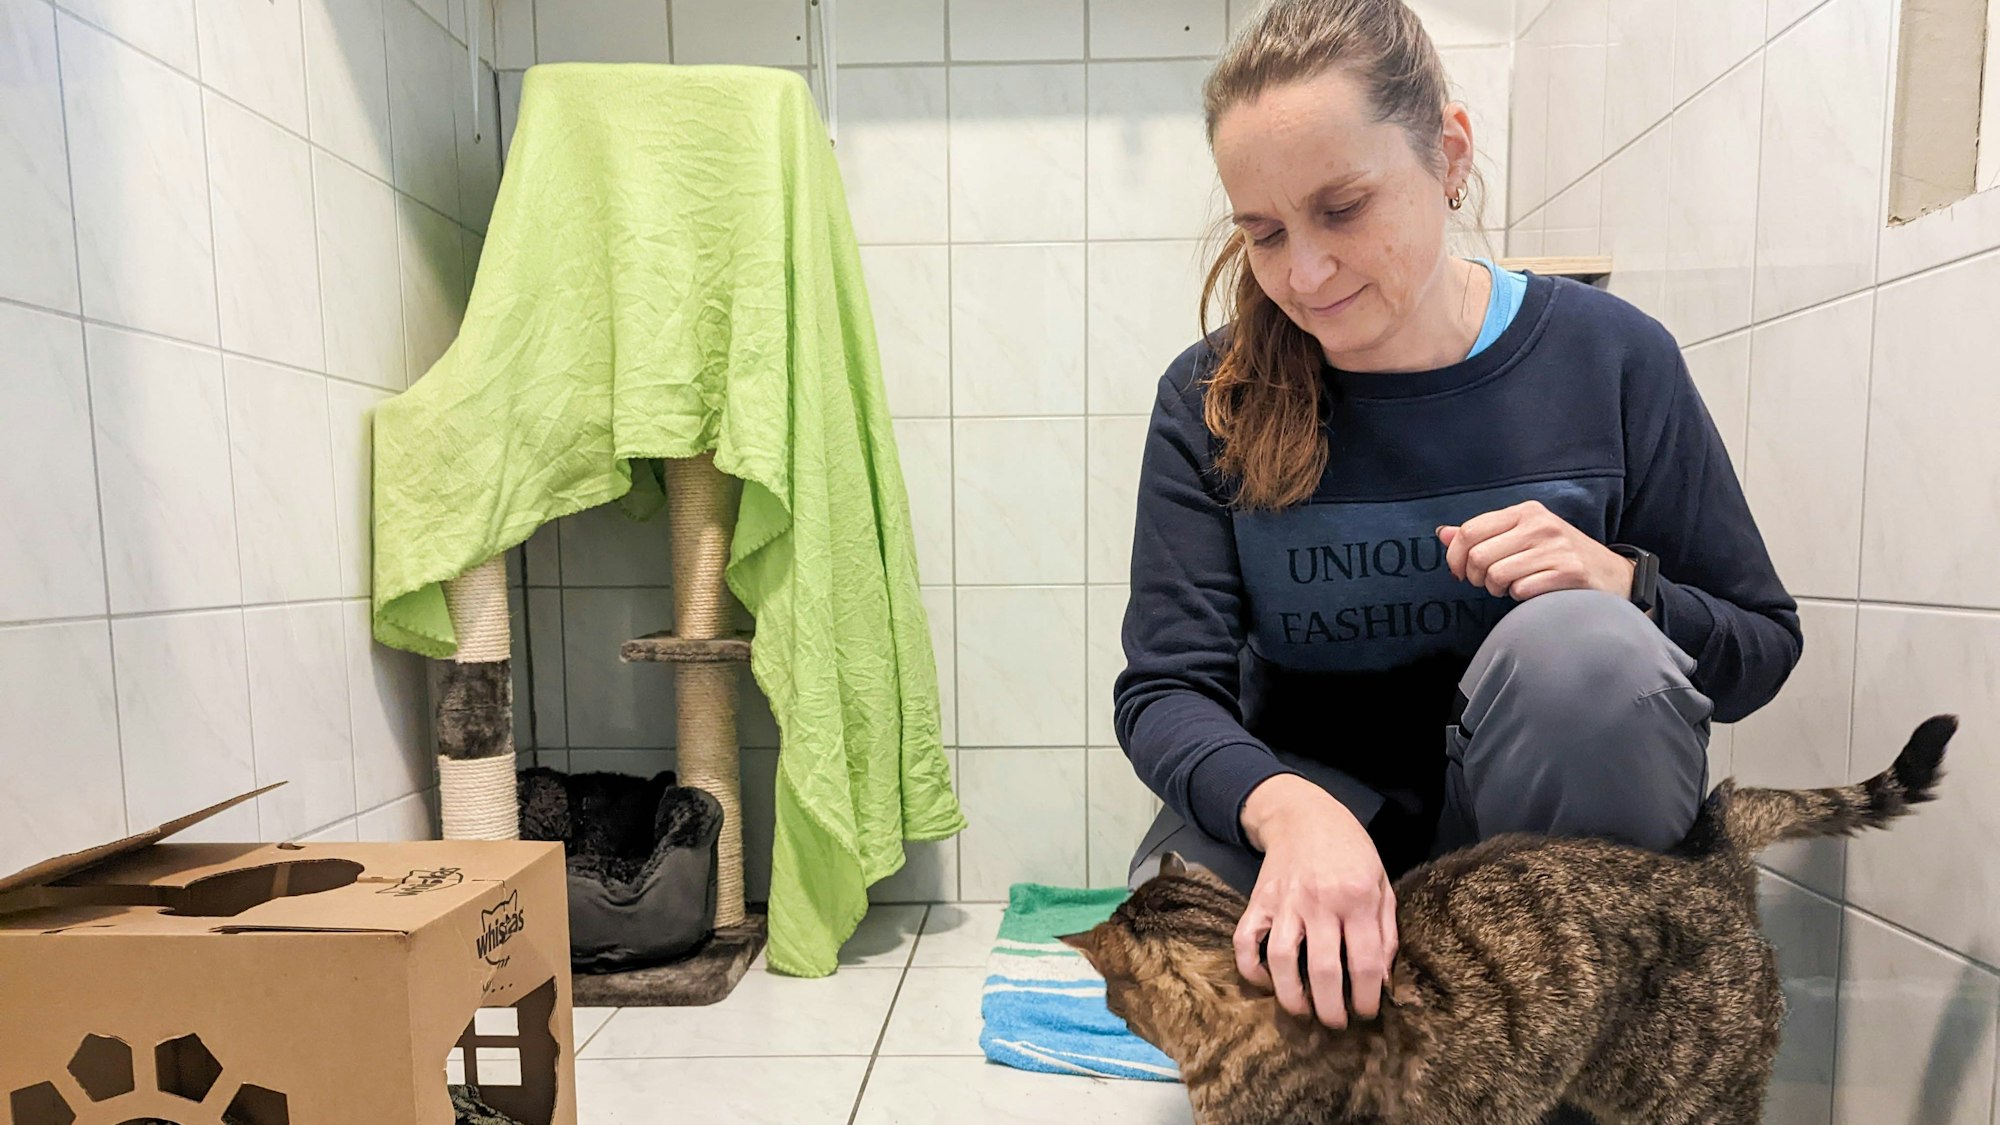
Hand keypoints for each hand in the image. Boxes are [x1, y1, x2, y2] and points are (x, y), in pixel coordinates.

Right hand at [1235, 775, 1397, 1027]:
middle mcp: (1319, 902)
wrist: (1303, 814)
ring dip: (1291, 997)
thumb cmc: (1351, 850)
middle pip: (1324, 971)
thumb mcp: (1382, 883)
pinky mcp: (1257, 901)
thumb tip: (1381, 979)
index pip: (1364, 962)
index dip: (1367, 998)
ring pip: (1281, 961)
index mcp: (1357, 898)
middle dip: (1331, 1009)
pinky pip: (1245, 941)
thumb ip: (1385, 931)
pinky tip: (1267, 982)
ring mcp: (1284, 902)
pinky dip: (1251, 969)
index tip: (1367, 1013)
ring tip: (1303, 1011)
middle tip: (1336, 1023)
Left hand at [1438, 500, 1635, 602]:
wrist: (1614, 575)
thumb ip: (1484, 535)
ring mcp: (1556, 548)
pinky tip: (1533, 592)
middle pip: (1478, 556)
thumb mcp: (1523, 536)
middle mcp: (1540, 524)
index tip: (1460, 572)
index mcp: (1526, 511)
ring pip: (1496, 575)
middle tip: (1489, 583)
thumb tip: (1442, 534)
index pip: (1469, 531)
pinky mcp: (1569, 572)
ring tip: (1513, 586)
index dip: (1455, 557)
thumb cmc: (1560, 557)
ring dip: (1498, 589)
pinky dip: (1520, 597)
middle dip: (1476, 577)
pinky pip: (1521, 591)